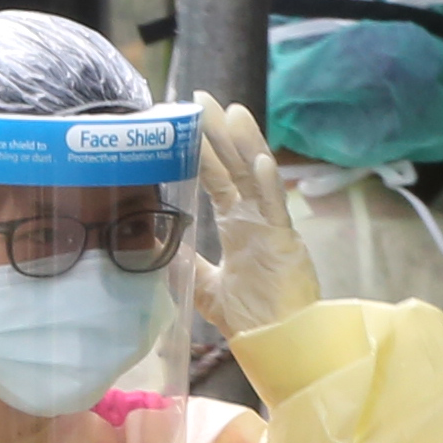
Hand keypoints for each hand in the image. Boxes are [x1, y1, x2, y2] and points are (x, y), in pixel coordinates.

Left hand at [187, 96, 323, 340]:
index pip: (217, 179)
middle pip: (234, 167)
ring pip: (257, 177)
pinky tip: (260, 162)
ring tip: (233, 112)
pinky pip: (275, 209)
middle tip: (201, 98)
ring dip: (245, 144)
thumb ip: (186, 264)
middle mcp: (253, 219)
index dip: (204, 152)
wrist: (279, 343)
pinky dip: (268, 185)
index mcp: (238, 225)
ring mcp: (270, 227)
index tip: (188, 123)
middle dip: (218, 133)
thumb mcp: (206, 287)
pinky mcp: (284, 242)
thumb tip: (157, 245)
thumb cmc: (250, 317)